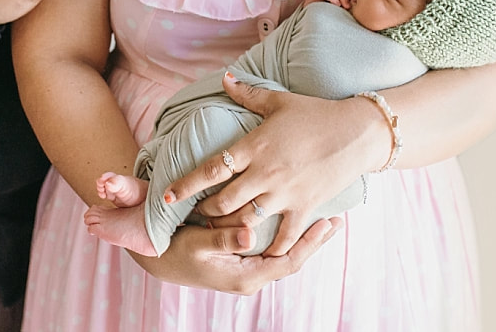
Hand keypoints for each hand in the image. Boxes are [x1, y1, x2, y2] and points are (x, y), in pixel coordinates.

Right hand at [131, 216, 340, 294]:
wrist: (158, 259)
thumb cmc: (176, 250)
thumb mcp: (198, 244)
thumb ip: (224, 239)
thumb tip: (252, 237)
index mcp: (245, 276)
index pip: (289, 261)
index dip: (310, 243)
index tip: (328, 223)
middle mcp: (251, 276)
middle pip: (293, 259)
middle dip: (315, 241)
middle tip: (337, 220)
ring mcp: (248, 270)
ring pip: (285, 255)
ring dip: (304, 238)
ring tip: (324, 219)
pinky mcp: (242, 260)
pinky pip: (273, 250)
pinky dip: (288, 236)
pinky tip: (296, 220)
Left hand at [165, 74, 386, 256]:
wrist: (357, 132)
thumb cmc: (317, 113)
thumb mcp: (279, 100)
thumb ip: (248, 93)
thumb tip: (225, 77)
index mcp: (254, 147)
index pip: (211, 169)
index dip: (185, 185)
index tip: (167, 197)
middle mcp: (264, 173)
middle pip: (223, 201)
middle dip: (205, 211)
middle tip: (195, 215)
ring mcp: (285, 193)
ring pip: (246, 221)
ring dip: (230, 229)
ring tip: (219, 232)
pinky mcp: (305, 206)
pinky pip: (284, 236)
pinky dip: (270, 246)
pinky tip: (260, 251)